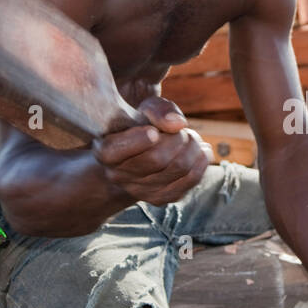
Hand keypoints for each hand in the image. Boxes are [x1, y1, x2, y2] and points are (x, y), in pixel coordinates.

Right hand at [92, 96, 212, 204]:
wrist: (143, 152)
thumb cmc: (142, 126)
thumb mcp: (144, 109)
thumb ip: (158, 109)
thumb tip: (177, 124)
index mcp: (106, 150)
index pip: (118, 149)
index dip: (138, 140)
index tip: (153, 131)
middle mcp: (118, 175)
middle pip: (157, 158)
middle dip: (178, 138)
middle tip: (182, 131)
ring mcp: (140, 190)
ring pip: (178, 168)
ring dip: (193, 148)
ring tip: (191, 138)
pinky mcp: (161, 198)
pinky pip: (190, 181)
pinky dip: (201, 162)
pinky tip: (201, 151)